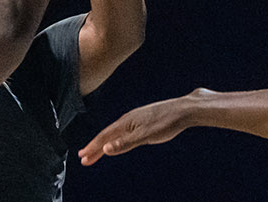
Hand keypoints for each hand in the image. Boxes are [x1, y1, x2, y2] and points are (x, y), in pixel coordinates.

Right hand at [77, 89, 203, 165]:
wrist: (185, 109)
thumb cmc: (167, 122)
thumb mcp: (146, 136)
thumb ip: (125, 143)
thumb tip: (106, 149)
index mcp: (126, 122)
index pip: (104, 137)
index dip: (93, 148)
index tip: (83, 158)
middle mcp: (128, 119)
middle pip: (107, 135)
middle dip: (95, 147)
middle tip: (84, 158)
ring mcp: (136, 118)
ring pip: (116, 132)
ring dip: (105, 143)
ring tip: (97, 151)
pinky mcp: (144, 119)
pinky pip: (124, 130)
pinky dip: (117, 137)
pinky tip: (119, 140)